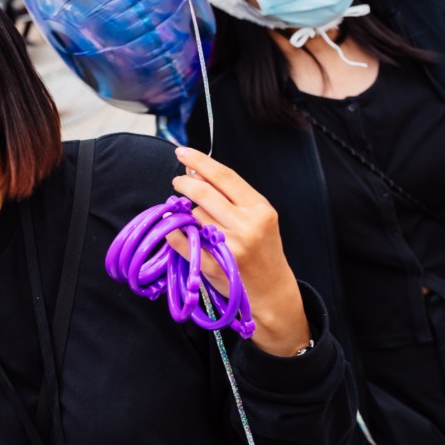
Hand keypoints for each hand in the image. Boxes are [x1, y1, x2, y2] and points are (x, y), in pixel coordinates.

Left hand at [168, 147, 310, 355]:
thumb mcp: (256, 218)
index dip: (200, 161)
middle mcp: (247, 225)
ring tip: (196, 221)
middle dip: (184, 183)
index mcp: (259, 209)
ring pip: (194, 216)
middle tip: (176, 182)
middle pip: (204, 192)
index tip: (182, 151)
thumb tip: (195, 170)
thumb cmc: (262, 251)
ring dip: (187, 214)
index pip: (224, 177)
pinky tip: (174, 229)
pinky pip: (182, 241)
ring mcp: (231, 246)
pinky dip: (173, 232)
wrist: (272, 292)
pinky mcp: (216, 266)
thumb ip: (230, 195)